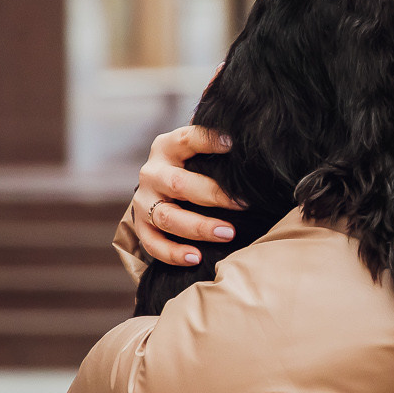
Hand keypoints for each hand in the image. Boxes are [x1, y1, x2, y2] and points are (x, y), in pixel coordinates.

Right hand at [131, 126, 242, 266]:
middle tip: (243, 204)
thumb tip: (252, 135)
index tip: (233, 144)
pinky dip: (173, 253)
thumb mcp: (201, 150)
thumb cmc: (194, 165)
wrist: (161, 186)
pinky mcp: (141, 226)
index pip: (187, 139)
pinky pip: (153, 244)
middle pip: (178, 184)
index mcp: (168, 147)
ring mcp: (144, 201)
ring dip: (199, 227)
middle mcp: (152, 172)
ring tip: (228, 233)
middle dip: (213, 195)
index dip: (208, 140)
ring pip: (168, 217)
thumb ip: (218, 144)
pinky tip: (196, 257)